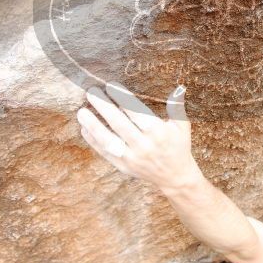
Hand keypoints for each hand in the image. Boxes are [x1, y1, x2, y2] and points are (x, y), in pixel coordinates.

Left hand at [76, 82, 201, 191]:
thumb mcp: (182, 126)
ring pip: (108, 141)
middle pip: (119, 124)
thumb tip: (179, 88)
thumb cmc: (178, 146)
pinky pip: (105, 153)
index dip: (123, 98)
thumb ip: (177, 107)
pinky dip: (93, 141)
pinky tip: (84, 128)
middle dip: (104, 107)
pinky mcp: (123, 167)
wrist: (174, 177)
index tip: (110, 85)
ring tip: (81, 112)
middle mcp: (144, 146)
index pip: (136, 113)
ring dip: (93, 125)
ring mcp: (132, 158)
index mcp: (158, 133)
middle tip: (91, 92)